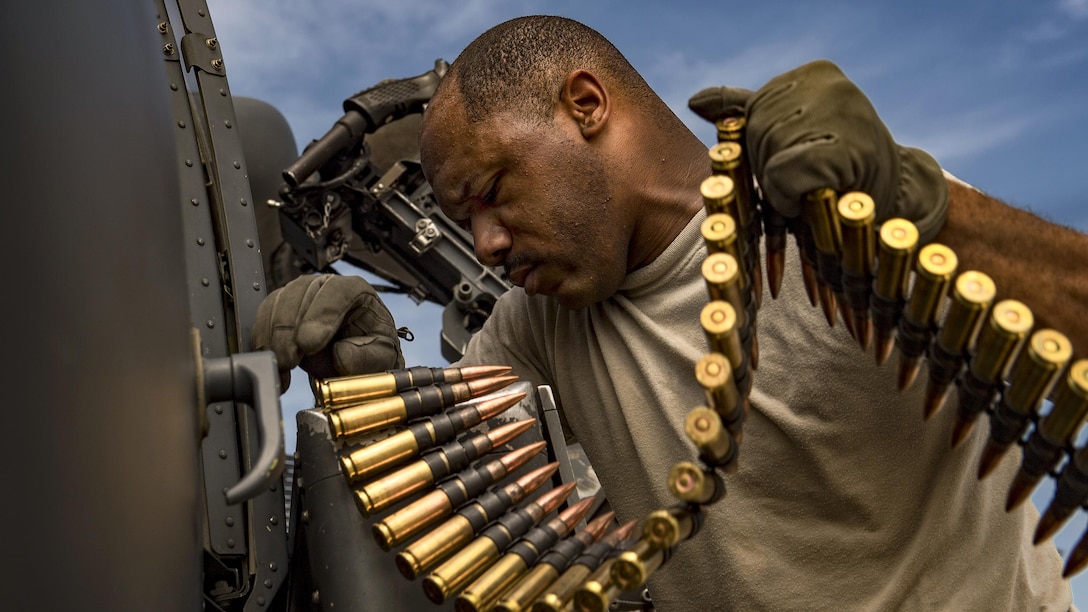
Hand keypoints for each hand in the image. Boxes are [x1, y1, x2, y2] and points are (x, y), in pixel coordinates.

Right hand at [252, 274, 403, 390]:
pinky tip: (275, 364)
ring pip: (278, 304)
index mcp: (356, 290)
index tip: (310, 344)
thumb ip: (367, 356)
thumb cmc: (371, 351)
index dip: (320, 316)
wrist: (354, 361)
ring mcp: (300, 294)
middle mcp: (326, 286)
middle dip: (290, 330)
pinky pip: (263, 318)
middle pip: (300, 294)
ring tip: (283, 365)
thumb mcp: (383, 357)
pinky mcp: (281, 309)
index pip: (336, 292)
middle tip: (290, 360)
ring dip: (274, 338)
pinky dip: (264, 343)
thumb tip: (341, 354)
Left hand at [688, 60, 947, 242]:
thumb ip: (746, 113)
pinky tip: (816, 198)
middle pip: (756, 136)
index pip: (753, 116)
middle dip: (772, 171)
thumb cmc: (839, 172)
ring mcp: (841, 112)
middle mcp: (829, 84)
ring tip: (815, 190)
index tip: (802, 159)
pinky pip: (784, 176)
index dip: (766, 153)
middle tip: (808, 182)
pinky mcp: (847, 148)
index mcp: (814, 74)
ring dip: (781, 190)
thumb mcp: (790, 134)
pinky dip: (790, 197)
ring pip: (767, 159)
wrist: (895, 202)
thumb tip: (696, 101)